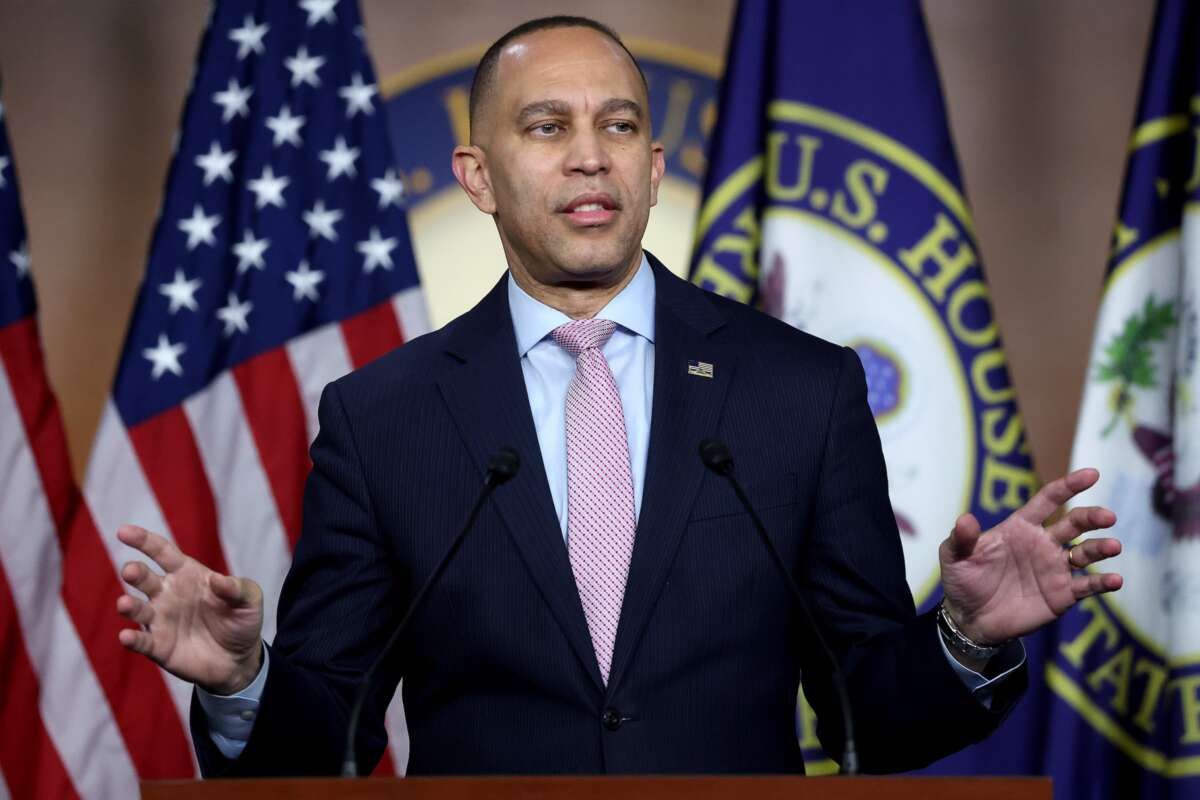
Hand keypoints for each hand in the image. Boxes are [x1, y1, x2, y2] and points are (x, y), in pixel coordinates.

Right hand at [115, 524, 263, 694]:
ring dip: (129, 606)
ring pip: (137, 609)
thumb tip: (218, 580)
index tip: (123, 531)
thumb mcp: (249, 600)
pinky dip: (132, 640)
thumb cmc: (241, 621)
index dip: (144, 541)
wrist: (239, 659)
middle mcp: (167, 594)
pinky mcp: (158, 646)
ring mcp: (160, 620)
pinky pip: (141, 641)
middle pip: (145, 579)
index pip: (162, 552)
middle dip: (135, 572)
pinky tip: (126, 637)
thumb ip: (237, 588)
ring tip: (125, 604)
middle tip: (131, 570)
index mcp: (187, 574)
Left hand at [939, 468, 1122, 645]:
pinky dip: (1104, 583)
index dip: (1068, 486)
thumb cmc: (963, 580)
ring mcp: (1055, 568)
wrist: (969, 619)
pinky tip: (1115, 580)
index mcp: (1020, 527)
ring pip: (1085, 552)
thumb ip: (961, 538)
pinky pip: (1088, 586)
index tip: (1092, 474)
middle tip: (1107, 516)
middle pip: (1074, 523)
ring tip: (1113, 546)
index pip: (1049, 500)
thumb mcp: (954, 557)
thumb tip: (965, 519)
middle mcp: (1043, 543)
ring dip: (1101, 548)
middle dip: (1092, 517)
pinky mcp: (1062, 594)